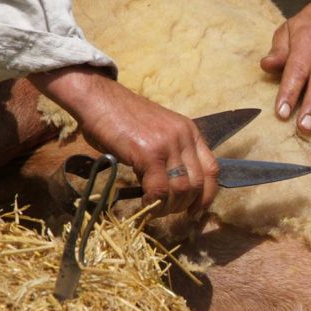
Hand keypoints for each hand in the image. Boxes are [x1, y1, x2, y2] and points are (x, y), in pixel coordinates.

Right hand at [30, 67, 218, 216]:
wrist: (97, 98)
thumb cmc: (120, 118)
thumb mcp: (157, 133)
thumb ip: (170, 155)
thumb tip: (172, 188)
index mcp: (189, 131)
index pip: (212, 170)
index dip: (207, 195)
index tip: (196, 211)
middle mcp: (184, 136)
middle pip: (198, 184)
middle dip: (184, 206)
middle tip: (167, 212)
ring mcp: (168, 144)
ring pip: (181, 190)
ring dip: (168, 207)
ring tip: (154, 210)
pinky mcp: (149, 152)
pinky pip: (159, 189)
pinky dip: (153, 203)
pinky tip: (144, 204)